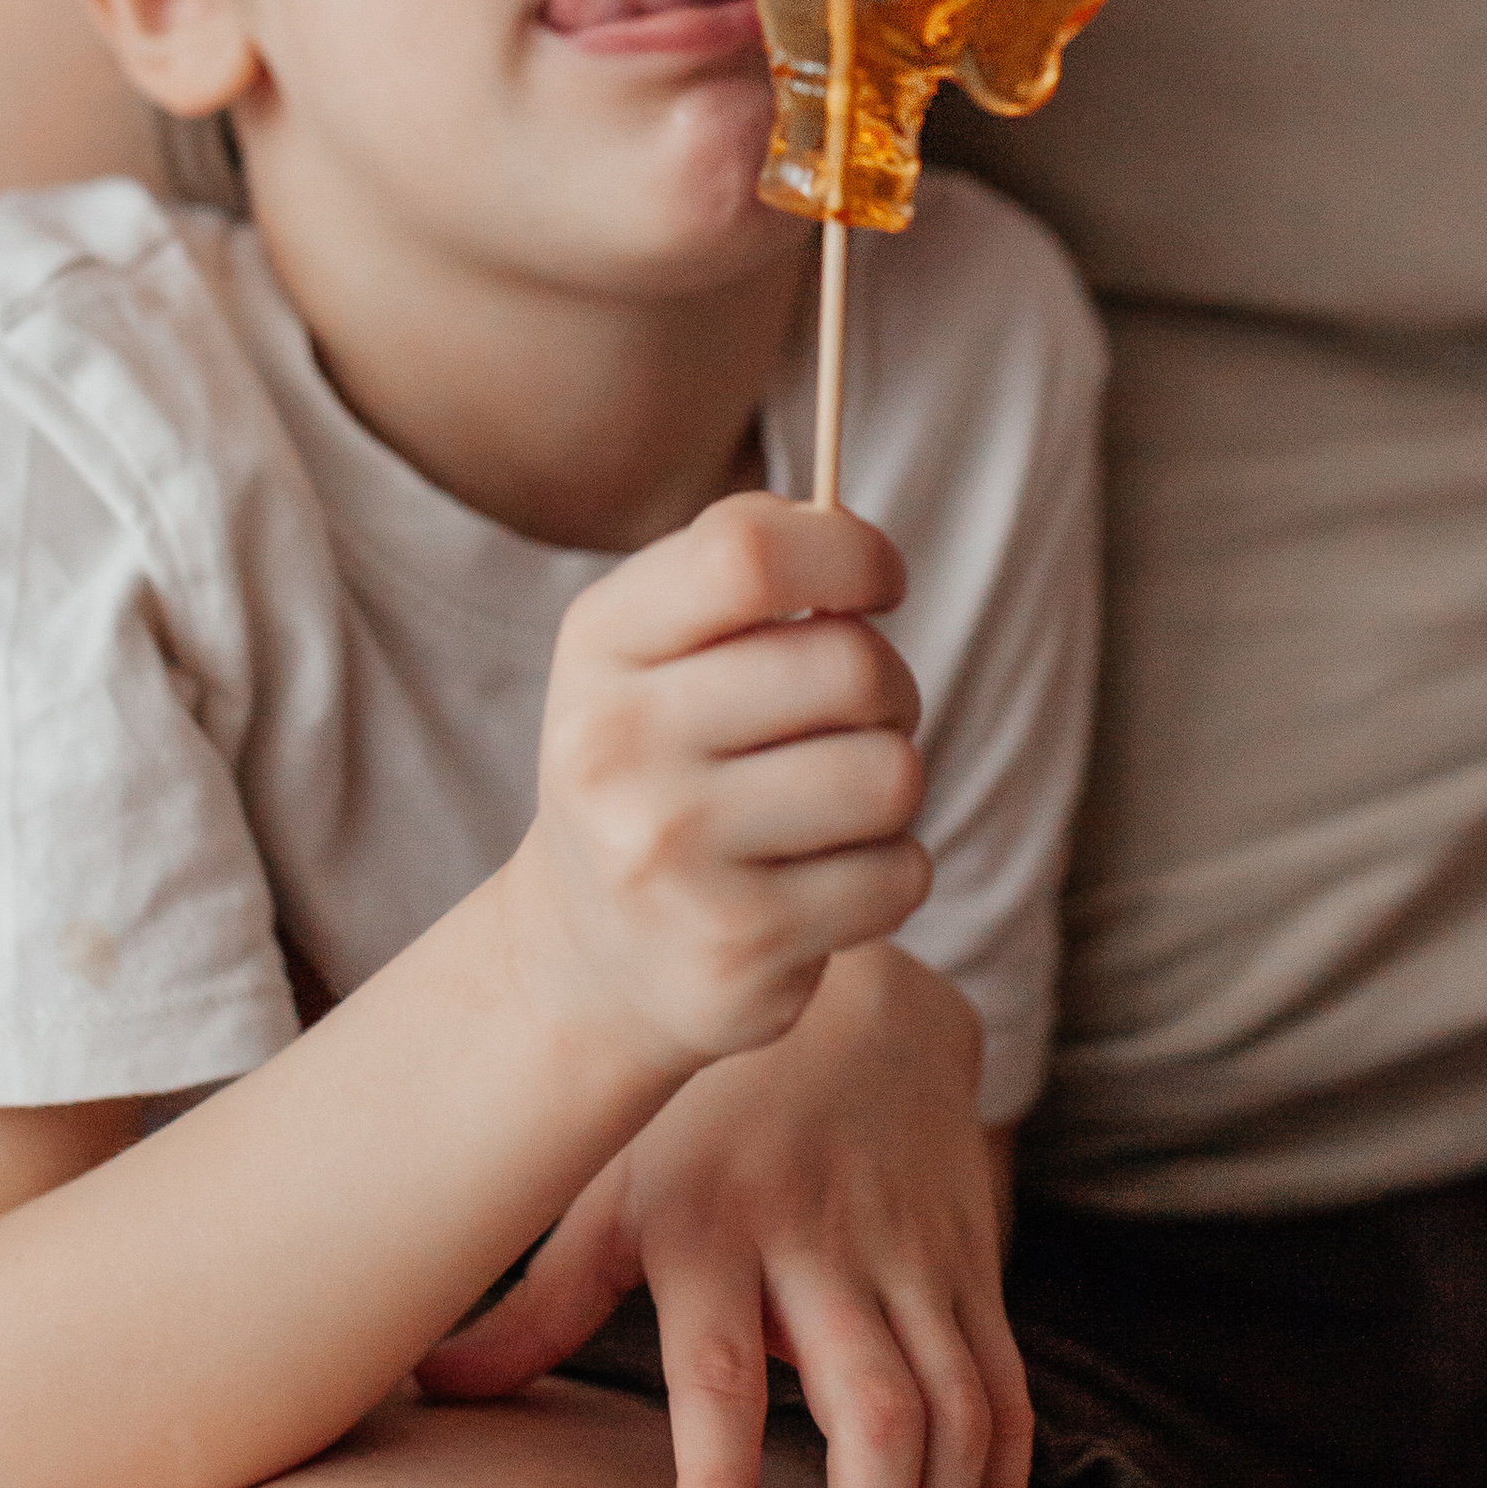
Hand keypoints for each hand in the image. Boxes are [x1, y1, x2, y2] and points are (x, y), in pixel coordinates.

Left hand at [421, 945, 1029, 1487]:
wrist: (864, 1006)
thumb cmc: (709, 1112)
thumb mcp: (615, 1183)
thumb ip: (541, 1301)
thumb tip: (431, 1391)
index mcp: (713, 1226)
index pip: (717, 1373)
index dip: (719, 1487)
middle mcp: (822, 1244)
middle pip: (875, 1413)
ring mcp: (912, 1257)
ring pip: (957, 1416)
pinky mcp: (973, 1271)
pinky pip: (1006, 1399)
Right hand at [505, 496, 931, 1083]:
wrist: (588, 952)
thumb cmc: (659, 754)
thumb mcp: (653, 639)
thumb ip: (742, 559)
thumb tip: (849, 535)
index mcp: (599, 642)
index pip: (747, 556)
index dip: (850, 553)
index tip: (881, 582)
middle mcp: (617, 747)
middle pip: (848, 665)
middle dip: (891, 684)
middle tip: (862, 714)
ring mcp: (670, 857)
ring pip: (889, 775)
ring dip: (892, 783)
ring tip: (838, 801)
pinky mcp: (735, 948)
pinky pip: (899, 875)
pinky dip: (890, 872)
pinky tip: (823, 880)